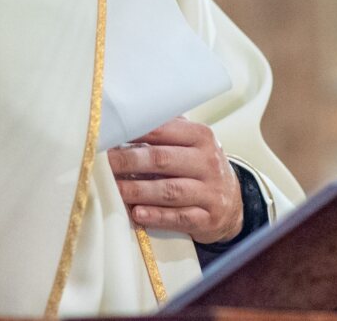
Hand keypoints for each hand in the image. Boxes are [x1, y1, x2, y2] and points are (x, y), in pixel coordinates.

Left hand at [107, 117, 242, 244]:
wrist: (233, 204)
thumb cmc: (201, 168)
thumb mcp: (193, 144)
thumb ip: (167, 130)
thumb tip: (127, 118)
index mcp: (202, 137)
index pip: (163, 131)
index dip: (133, 133)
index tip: (108, 136)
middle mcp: (208, 162)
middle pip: (162, 160)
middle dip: (128, 161)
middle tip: (102, 164)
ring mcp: (211, 192)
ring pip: (169, 190)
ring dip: (137, 190)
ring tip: (113, 189)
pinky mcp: (208, 218)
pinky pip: (179, 217)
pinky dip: (156, 216)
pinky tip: (137, 213)